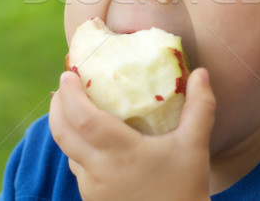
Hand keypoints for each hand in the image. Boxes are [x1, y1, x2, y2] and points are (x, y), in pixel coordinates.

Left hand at [49, 67, 215, 200]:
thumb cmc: (185, 188)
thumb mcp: (195, 146)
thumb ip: (200, 107)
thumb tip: (202, 72)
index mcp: (120, 154)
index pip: (83, 120)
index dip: (71, 96)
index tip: (68, 74)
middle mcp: (98, 172)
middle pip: (63, 134)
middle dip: (57, 106)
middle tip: (63, 84)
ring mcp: (92, 189)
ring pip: (68, 152)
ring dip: (65, 127)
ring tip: (73, 106)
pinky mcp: (93, 200)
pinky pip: (78, 168)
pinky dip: (76, 147)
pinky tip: (89, 138)